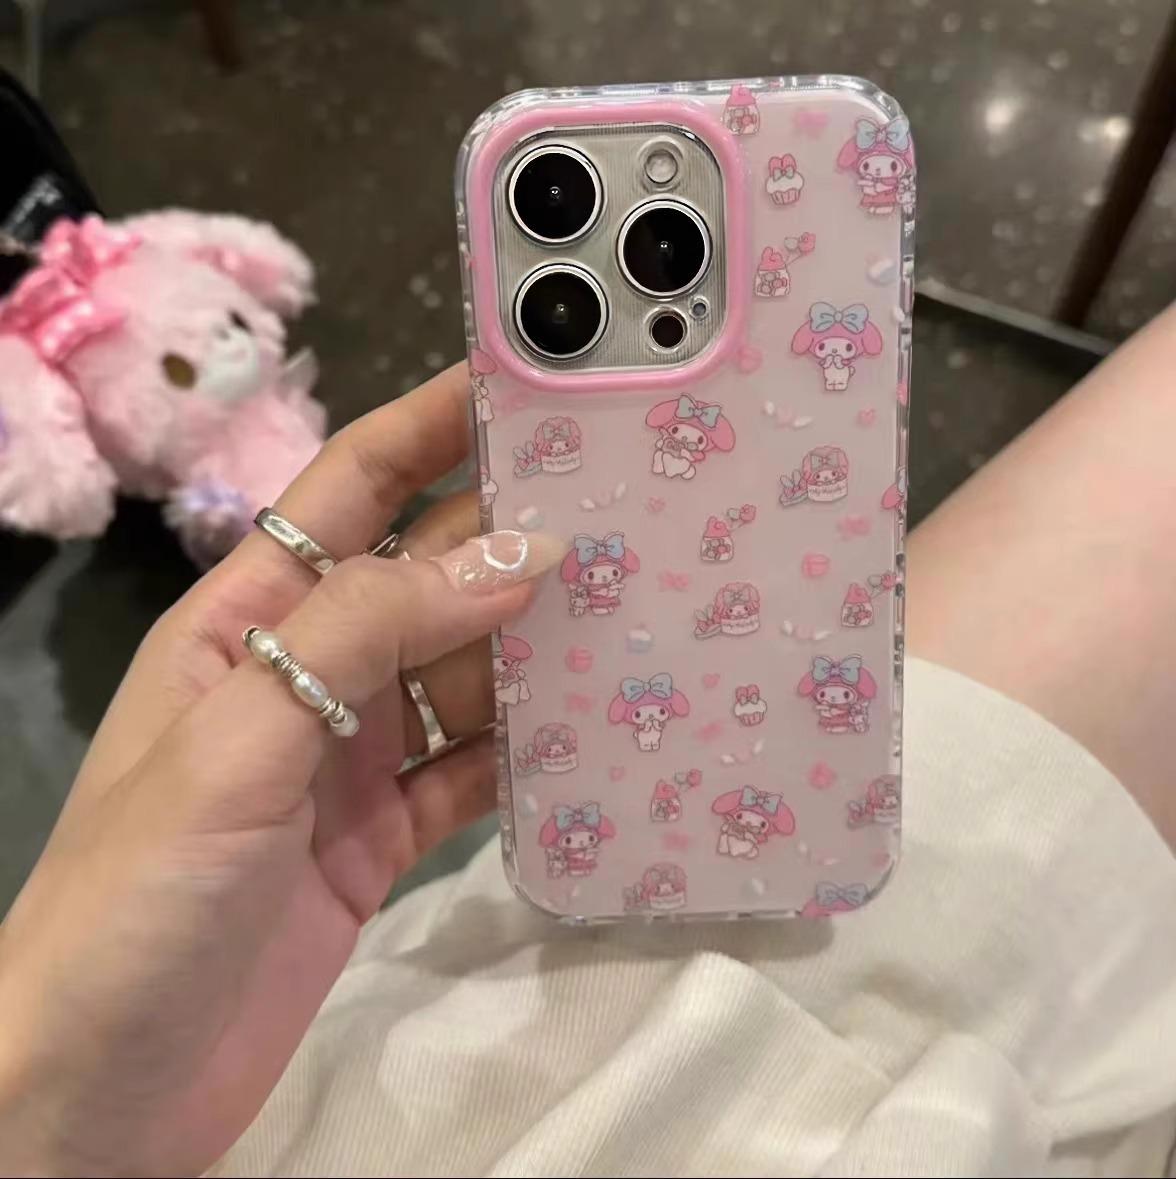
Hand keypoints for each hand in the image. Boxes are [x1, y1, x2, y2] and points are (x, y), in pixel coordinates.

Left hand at [0, 366, 560, 1175]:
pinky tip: (594, 736)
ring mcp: (349, 761)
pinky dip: (528, 755)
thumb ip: (367, 635)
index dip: (430, 427)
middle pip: (425, 582)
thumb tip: (516, 557)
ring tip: (636, 613)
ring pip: (461, 678)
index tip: (523, 386)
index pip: (349, 493)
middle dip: (511, 542)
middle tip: (625, 510)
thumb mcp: (239, 741)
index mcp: (247, 622)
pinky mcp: (383, 839)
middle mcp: (307, 677)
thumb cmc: (141, 897)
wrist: (102, 1093)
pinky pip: (472, 773)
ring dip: (534, 651)